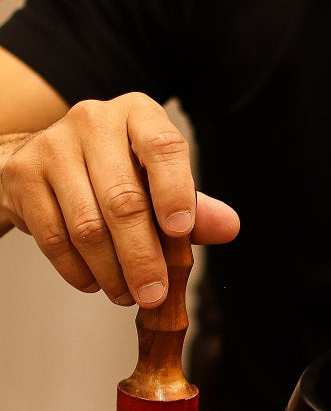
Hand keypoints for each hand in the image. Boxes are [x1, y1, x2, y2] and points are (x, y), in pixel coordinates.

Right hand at [0, 92, 239, 305]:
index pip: (163, 147)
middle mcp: (93, 121)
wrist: (46, 161)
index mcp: (139, 115)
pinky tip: (96, 283)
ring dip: (112, 272)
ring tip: (128, 295)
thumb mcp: (162, 182)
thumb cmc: (119, 173)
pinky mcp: (22, 176)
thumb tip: (229, 226)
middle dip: (143, 258)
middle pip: (124, 201)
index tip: (180, 233)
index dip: (175, 192)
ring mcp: (52, 146)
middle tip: (155, 295)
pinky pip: (54, 238)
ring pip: (88, 226)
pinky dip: (79, 270)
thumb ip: (195, 206)